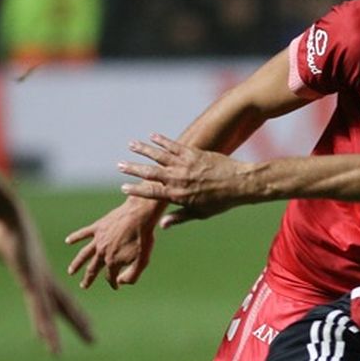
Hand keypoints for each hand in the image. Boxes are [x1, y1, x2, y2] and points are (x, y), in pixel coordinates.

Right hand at [0, 215, 94, 353]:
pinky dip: (38, 318)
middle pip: (64, 308)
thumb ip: (9, 255)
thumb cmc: (8, 230)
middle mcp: (43, 281)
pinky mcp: (27, 278)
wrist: (11, 217)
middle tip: (93, 341)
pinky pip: (34, 303)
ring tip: (56, 351)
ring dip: (51, 333)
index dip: (76, 313)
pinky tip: (42, 332)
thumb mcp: (9, 248)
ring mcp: (35, 280)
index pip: (64, 300)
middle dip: (78, 325)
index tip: (89, 326)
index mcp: (43, 278)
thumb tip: (2, 254)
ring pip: (46, 311)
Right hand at [64, 196, 161, 290]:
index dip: (113, 283)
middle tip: (84, 286)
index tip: (116, 286)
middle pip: (93, 269)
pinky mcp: (98, 227)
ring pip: (84, 254)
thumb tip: (120, 282)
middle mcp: (102, 252)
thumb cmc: (144, 238)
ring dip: (76, 264)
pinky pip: (83, 233)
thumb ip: (132, 275)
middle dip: (88, 279)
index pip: (110, 277)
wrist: (140, 215)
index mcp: (113, 261)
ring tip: (71, 272)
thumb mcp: (143, 261)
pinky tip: (68, 241)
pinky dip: (75, 237)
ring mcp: (98, 239)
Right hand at [117, 132, 259, 226]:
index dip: (136, 190)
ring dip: (143, 149)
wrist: (240, 184)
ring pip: (159, 155)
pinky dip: (162, 140)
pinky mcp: (193, 153)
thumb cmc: (221, 202)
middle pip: (150, 172)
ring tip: (130, 144)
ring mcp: (185, 164)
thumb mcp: (200, 213)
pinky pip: (174, 145)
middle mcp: (178, 178)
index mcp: (178, 195)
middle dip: (133, 168)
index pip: (151, 192)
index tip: (123, 187)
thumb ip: (179, 217)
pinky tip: (152, 136)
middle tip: (119, 165)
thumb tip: (162, 224)